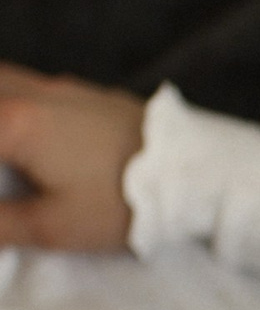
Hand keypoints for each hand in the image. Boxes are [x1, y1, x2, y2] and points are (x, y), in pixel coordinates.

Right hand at [0, 64, 147, 253]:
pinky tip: (15, 123)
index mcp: (13, 124)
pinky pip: (23, 82)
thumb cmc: (122, 201)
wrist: (192, 169)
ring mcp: (55, 86)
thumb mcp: (55, 226)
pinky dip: (6, 98)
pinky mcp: (79, 91)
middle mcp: (27, 93)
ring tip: (6, 154)